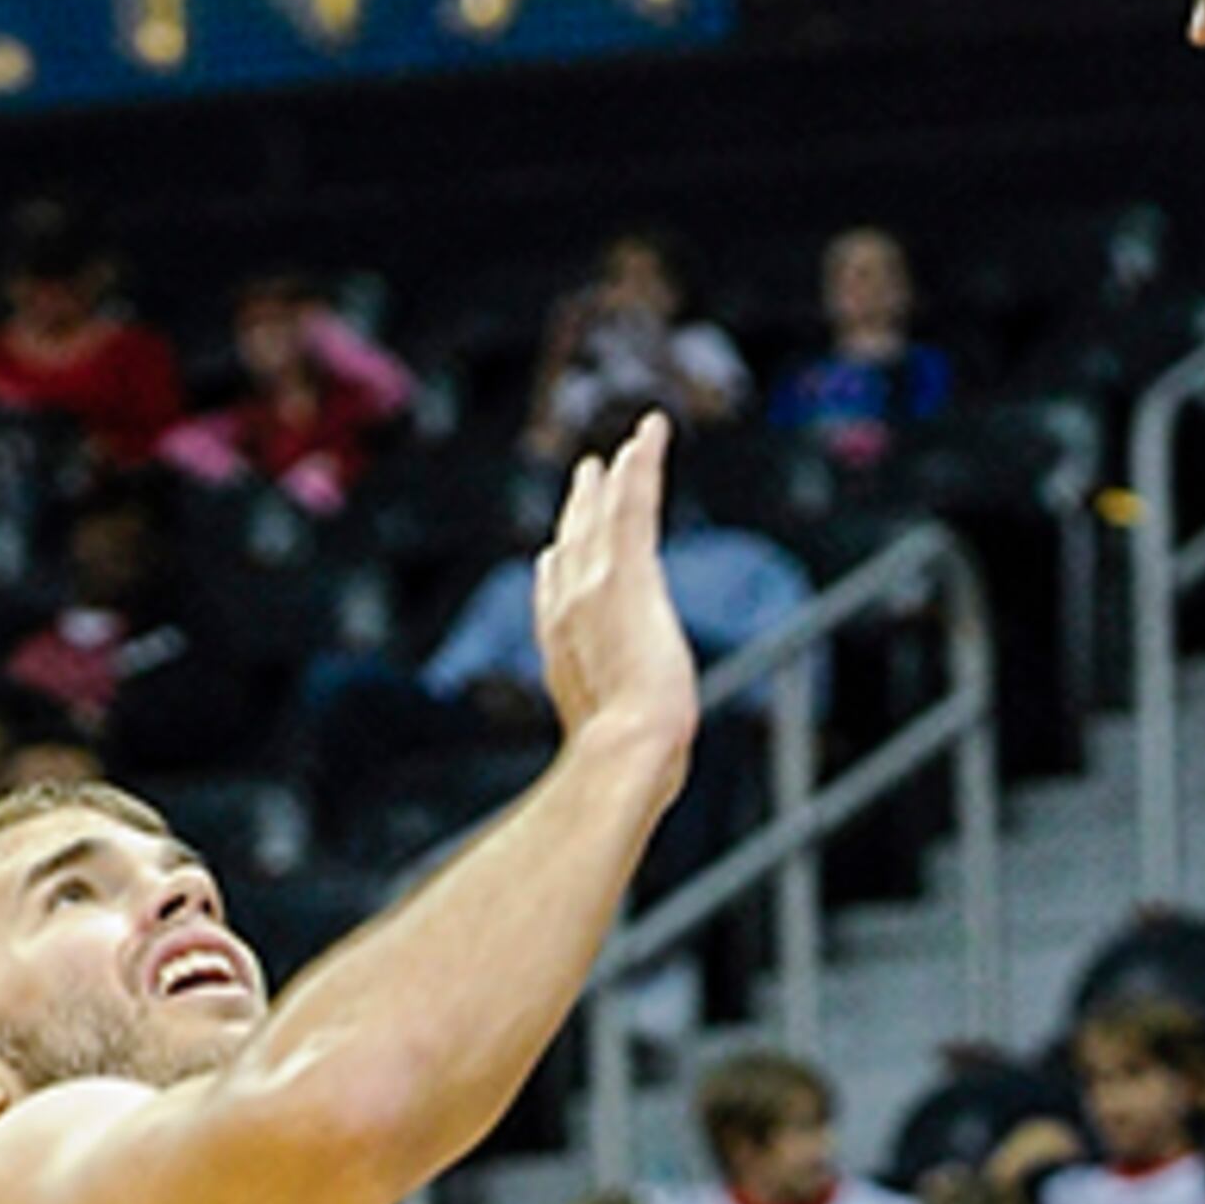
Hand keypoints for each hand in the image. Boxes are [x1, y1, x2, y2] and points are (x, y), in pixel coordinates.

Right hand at [531, 414, 695, 765]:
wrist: (627, 750)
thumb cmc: (624, 769)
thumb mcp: (608, 752)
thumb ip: (604, 744)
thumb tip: (607, 770)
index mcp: (562, 651)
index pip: (554, 598)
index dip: (556, 569)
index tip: (553, 552)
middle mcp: (568, 609)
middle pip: (574, 546)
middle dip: (582, 511)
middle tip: (590, 477)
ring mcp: (595, 586)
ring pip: (605, 516)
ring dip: (618, 478)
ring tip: (627, 450)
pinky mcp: (629, 570)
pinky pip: (636, 502)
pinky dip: (643, 463)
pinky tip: (651, 433)